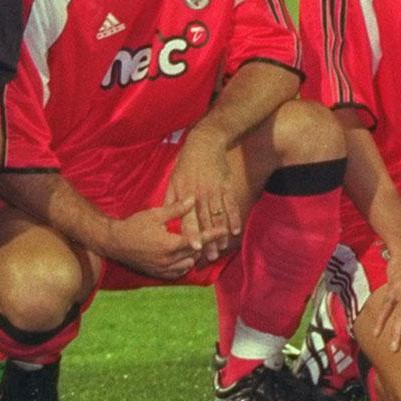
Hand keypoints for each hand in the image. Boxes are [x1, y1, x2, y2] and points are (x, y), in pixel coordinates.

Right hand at [104, 198, 203, 279]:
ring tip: (196, 245)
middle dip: (204, 244)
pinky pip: (177, 274)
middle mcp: (168, 260)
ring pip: (188, 265)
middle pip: (195, 253)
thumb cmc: (134, 225)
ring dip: (194, 256)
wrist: (114, 242)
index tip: (224, 230)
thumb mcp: (155, 214)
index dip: (212, 235)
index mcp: (169, 244)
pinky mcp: (157, 274)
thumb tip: (193, 198)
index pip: (197, 240)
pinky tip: (185, 258)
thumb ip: (176, 209)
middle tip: (213, 236)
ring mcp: (162, 269)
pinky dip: (183, 266)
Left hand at [165, 127, 240, 260]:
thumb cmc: (186, 164)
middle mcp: (200, 195)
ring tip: (222, 248)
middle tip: (211, 257)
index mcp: (185, 194)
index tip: (193, 248)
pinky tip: (236, 230)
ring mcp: (214, 191)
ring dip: (221, 233)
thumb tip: (164, 217)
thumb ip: (170, 200)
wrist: (205, 143)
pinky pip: (231, 204)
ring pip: (218, 216)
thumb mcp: (173, 180)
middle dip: (208, 240)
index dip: (191, 233)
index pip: (188, 218)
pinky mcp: (226, 186)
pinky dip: (234, 217)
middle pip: (205, 221)